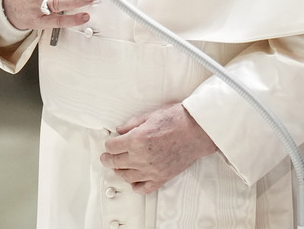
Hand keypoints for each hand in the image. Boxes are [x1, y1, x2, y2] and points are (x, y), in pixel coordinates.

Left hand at [100, 103, 217, 193]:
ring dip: (119, 171)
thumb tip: (120, 130)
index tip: (109, 143)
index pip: (112, 147)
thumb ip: (131, 124)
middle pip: (115, 162)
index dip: (109, 144)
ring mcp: (151, 170)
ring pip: (126, 176)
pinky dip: (136, 186)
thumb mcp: (150, 115)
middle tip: (106, 157)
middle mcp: (141, 157)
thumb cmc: (177, 119)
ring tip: (118, 166)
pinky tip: (134, 180)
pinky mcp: (162, 177)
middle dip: (108, 159)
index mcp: (136, 140)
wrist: (197, 130)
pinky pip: (144, 188)